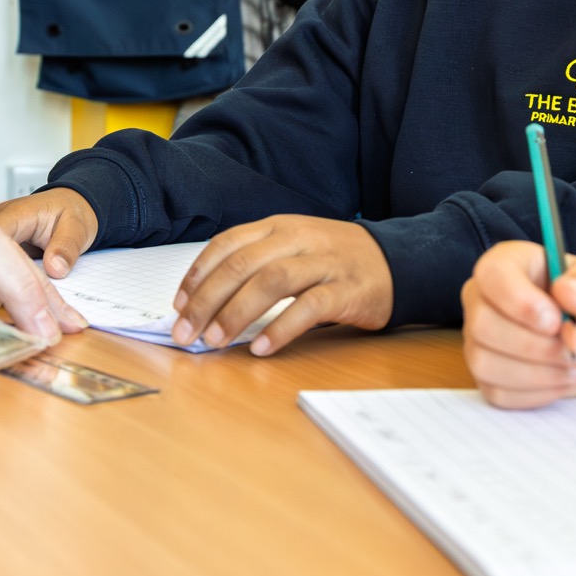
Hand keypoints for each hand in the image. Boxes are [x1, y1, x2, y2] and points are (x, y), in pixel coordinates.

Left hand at [171, 216, 392, 355]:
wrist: (397, 262)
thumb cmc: (335, 260)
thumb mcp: (294, 248)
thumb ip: (257, 265)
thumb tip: (206, 300)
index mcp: (279, 227)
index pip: (228, 244)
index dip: (198, 274)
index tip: (178, 304)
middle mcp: (299, 239)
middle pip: (242, 265)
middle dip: (206, 300)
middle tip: (186, 332)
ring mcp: (324, 263)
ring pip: (271, 282)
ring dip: (236, 313)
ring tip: (215, 340)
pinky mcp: (347, 290)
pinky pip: (309, 308)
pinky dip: (281, 329)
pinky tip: (261, 348)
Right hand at [461, 240, 575, 408]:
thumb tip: (568, 290)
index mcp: (511, 264)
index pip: (493, 275)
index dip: (520, 301)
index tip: (555, 321)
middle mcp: (487, 299)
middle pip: (483, 325)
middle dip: (538, 346)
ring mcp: (482, 340)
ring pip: (486, 363)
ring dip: (540, 372)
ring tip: (575, 363)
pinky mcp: (489, 377)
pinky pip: (499, 392)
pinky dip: (538, 392)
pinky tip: (562, 378)